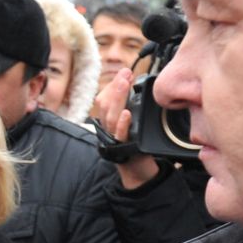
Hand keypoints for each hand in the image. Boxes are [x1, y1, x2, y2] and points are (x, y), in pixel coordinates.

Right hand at [93, 69, 160, 189]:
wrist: (137, 170)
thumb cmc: (135, 144)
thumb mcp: (133, 122)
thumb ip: (131, 106)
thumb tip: (136, 85)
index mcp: (109, 120)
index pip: (104, 99)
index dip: (113, 85)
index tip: (125, 72)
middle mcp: (108, 128)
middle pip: (105, 105)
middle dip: (115, 87)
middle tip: (125, 73)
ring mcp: (114, 138)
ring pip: (110, 116)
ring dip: (118, 98)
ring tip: (124, 84)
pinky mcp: (123, 148)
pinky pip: (120, 135)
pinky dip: (122, 124)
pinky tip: (127, 114)